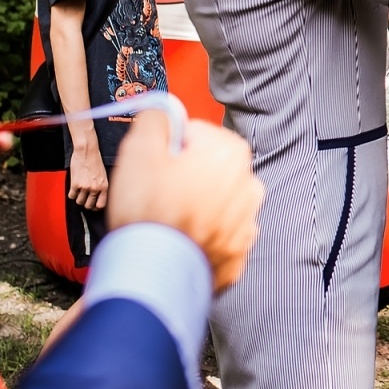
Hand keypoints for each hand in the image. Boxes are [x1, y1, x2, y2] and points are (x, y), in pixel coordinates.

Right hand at [68, 142, 108, 209]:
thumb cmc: (95, 161)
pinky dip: (72, 194)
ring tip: (79, 193)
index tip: (93, 206)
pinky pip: (71, 196)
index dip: (96, 207)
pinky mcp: (75, 184)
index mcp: (104, 186)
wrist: (87, 151)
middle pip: (89, 205)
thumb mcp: (103, 175)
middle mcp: (95, 188)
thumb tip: (98, 196)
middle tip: (84, 200)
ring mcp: (85, 187)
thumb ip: (101, 186)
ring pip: (79, 202)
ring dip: (78, 199)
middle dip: (86, 204)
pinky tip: (74, 189)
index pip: (101, 204)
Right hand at [107, 114, 263, 291]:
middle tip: (155, 197)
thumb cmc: (149, 213)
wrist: (155, 277)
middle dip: (182, 178)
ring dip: (192, 208)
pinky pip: (215, 237)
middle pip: (205, 168)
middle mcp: (249, 185)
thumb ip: (155, 118)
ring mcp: (248, 223)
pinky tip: (177, 244)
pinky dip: (198, 239)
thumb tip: (163, 110)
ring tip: (165, 224)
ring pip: (212, 203)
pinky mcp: (238, 255)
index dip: (166, 149)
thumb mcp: (139, 150)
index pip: (193, 134)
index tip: (154, 168)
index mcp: (231, 153)